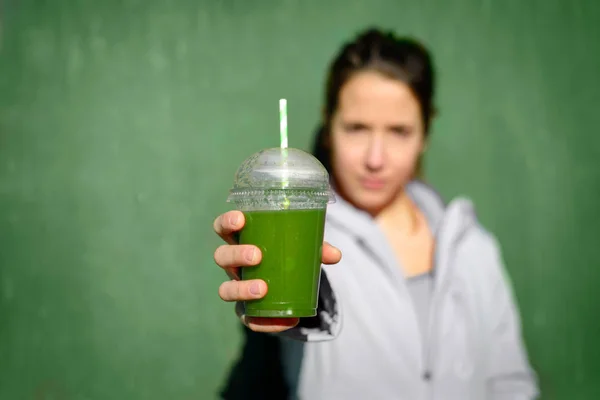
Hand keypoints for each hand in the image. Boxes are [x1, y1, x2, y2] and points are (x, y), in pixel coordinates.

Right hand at [213, 210, 340, 332]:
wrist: (286, 283)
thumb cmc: (288, 255)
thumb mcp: (303, 248)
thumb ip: (318, 248)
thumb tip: (335, 255)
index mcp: (241, 239)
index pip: (222, 227)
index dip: (226, 222)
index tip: (240, 220)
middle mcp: (233, 264)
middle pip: (221, 257)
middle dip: (236, 255)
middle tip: (256, 256)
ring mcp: (236, 287)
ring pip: (225, 289)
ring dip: (241, 289)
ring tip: (262, 289)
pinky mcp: (246, 311)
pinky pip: (249, 319)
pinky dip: (266, 322)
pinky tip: (286, 320)